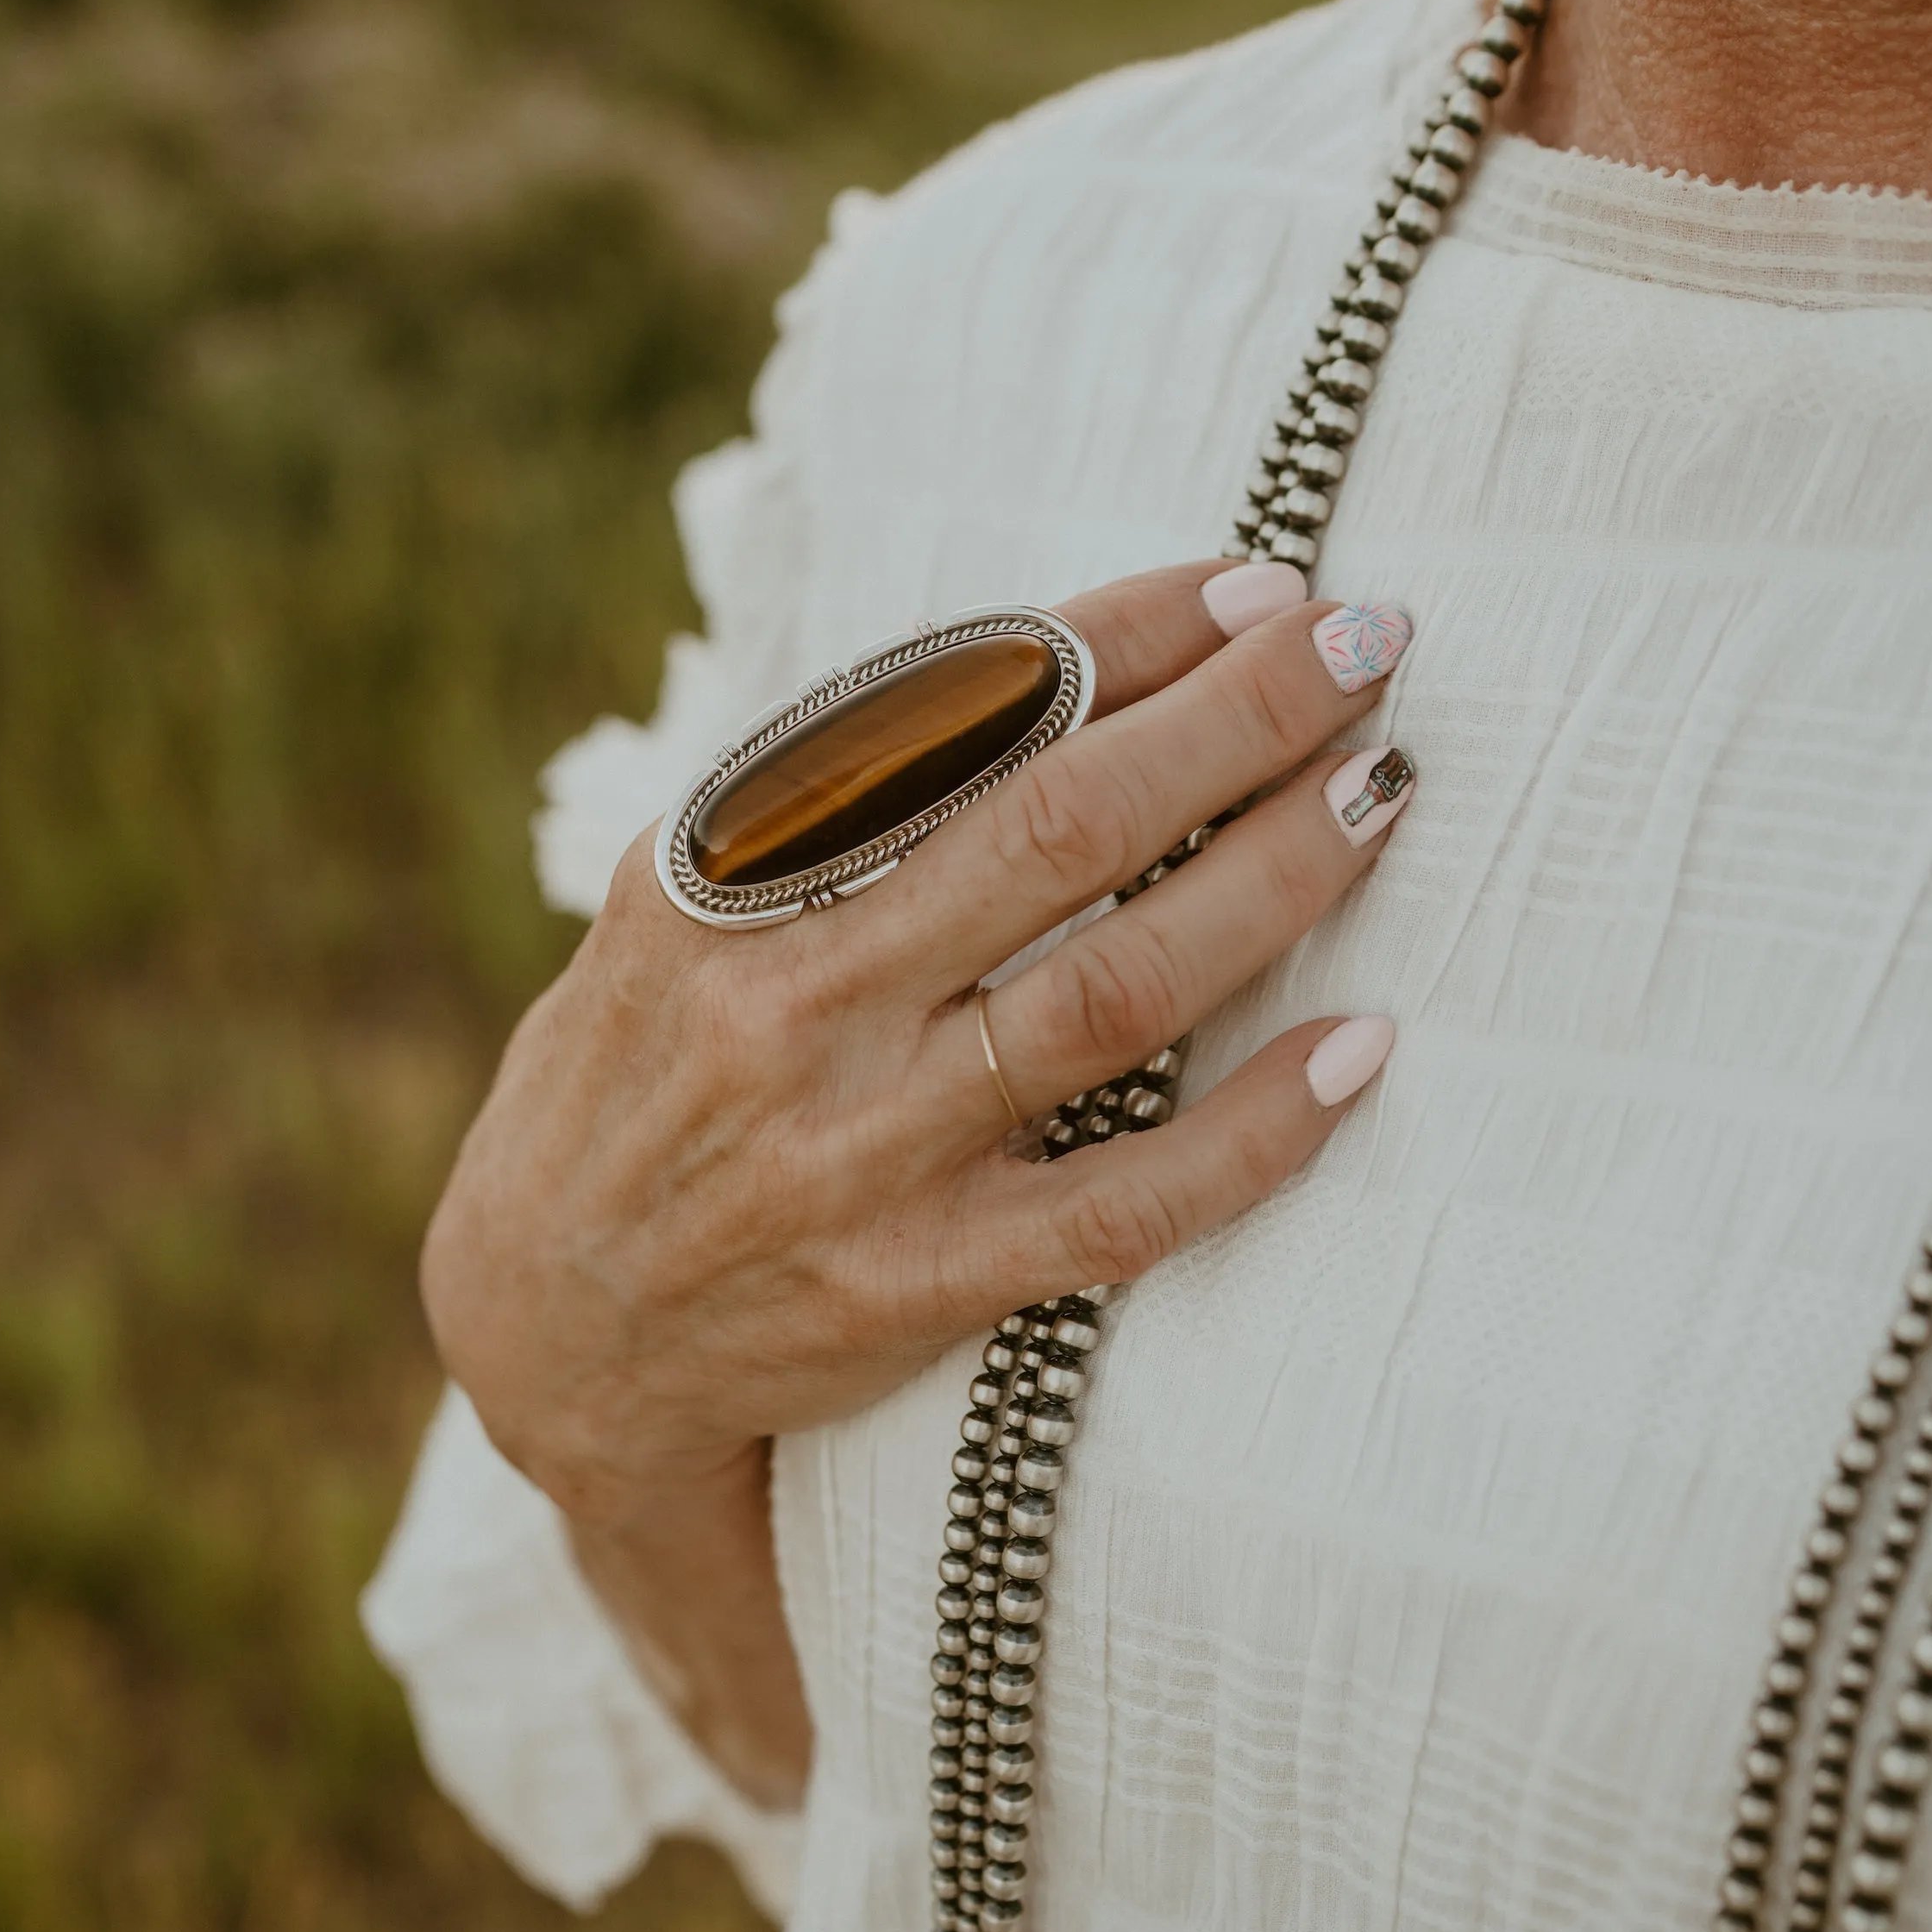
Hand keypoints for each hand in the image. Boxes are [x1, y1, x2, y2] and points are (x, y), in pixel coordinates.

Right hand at [422, 558, 1415, 1534]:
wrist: (551, 1344)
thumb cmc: (637, 1084)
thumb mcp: (664, 912)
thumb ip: (808, 803)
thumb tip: (1027, 664)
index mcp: (717, 877)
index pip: (949, 713)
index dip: (1122, 637)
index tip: (1250, 587)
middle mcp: (786, 1001)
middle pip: (1057, 828)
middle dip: (1233, 716)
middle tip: (1362, 641)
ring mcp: (856, 1150)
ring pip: (1113, 991)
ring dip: (1272, 877)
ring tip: (1381, 788)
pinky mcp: (916, 1285)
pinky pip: (1123, 1205)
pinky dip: (1254, 1129)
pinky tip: (1359, 1047)